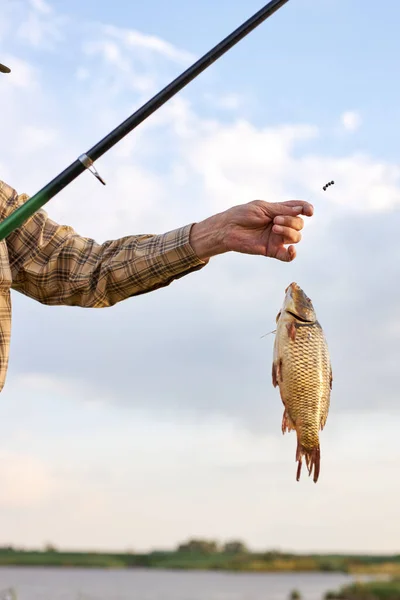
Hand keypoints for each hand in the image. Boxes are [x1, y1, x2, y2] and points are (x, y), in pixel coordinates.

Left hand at [190, 200, 313, 261]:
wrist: (228, 228)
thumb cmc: (242, 215)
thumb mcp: (263, 208)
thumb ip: (282, 210)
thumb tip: (301, 211)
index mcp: (279, 211)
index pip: (299, 209)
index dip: (306, 209)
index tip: (308, 211)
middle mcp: (281, 225)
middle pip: (299, 224)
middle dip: (291, 221)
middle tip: (275, 220)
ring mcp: (277, 238)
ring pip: (296, 237)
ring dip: (289, 231)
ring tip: (274, 228)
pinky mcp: (272, 250)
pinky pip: (288, 256)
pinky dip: (292, 254)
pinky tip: (291, 249)